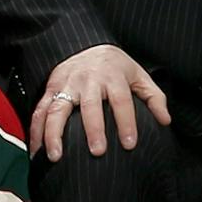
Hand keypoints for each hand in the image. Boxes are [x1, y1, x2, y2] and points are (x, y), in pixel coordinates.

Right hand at [32, 44, 170, 160]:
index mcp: (112, 76)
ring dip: (54, 133)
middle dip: (92, 129)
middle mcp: (87, 80)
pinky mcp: (50, 89)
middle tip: (97, 152)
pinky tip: (36, 151)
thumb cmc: (115, 67)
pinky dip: (36, 132)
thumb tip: (165, 121)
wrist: (85, 46)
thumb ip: (154, 98)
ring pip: (57, 109)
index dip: (126, 122)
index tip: (130, 144)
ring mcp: (65, 85)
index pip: (120, 100)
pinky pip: (39, 111)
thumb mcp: (139, 76)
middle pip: (89, 106)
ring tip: (56, 156)